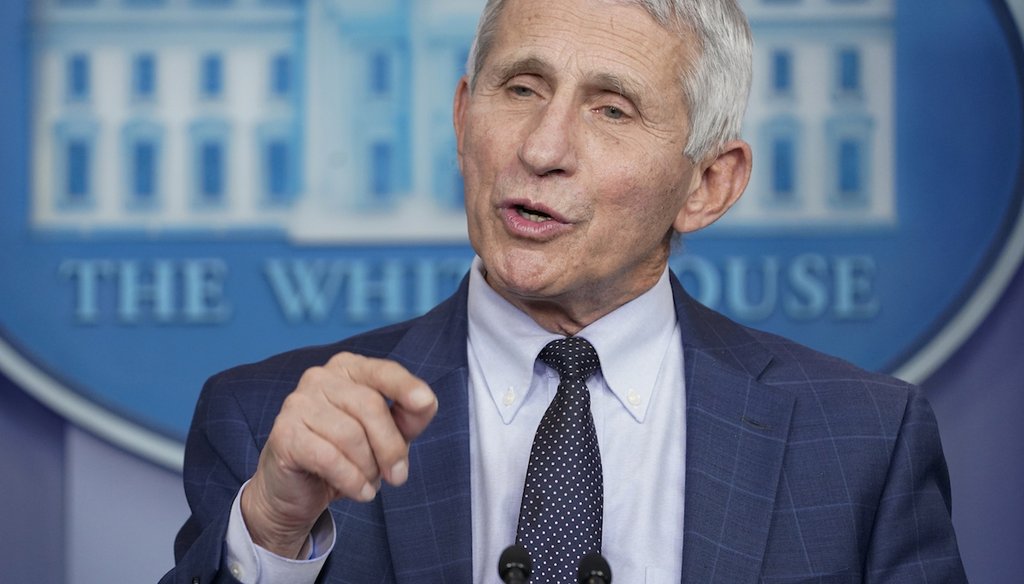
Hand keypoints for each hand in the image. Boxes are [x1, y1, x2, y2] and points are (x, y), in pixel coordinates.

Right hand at [240, 352, 437, 557]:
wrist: (296, 490)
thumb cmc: (346, 454)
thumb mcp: (386, 434)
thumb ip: (408, 417)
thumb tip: (425, 402)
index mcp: (348, 369)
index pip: (382, 371)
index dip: (405, 386)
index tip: (425, 402)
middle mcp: (319, 378)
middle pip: (370, 406)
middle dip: (391, 447)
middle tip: (398, 476)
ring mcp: (297, 403)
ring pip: (350, 435)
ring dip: (369, 468)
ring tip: (369, 481)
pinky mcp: (283, 434)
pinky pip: (329, 458)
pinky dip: (351, 480)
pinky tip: (359, 492)